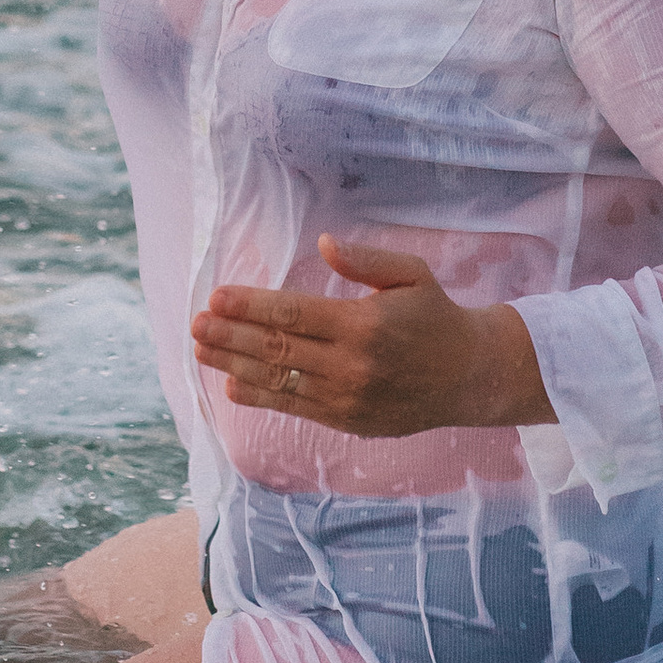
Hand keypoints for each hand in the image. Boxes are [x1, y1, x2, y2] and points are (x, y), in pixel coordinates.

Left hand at [192, 233, 550, 438]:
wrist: (468, 376)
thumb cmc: (435, 316)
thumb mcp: (410, 274)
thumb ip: (364, 259)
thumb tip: (322, 243)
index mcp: (362, 323)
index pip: (292, 314)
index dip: (250, 306)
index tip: (216, 297)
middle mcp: (349, 363)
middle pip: (276, 349)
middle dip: (229, 336)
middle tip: (195, 324)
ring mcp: (346, 397)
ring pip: (278, 381)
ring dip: (233, 366)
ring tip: (200, 351)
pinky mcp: (346, 420)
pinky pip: (294, 408)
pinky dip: (260, 397)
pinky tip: (231, 386)